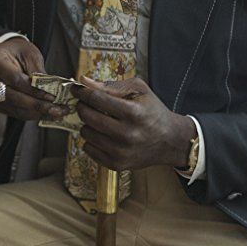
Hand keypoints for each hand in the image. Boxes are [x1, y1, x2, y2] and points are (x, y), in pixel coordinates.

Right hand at [0, 38, 69, 121]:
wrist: (5, 54)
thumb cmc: (17, 51)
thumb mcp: (30, 53)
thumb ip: (37, 71)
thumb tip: (48, 90)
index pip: (14, 79)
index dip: (33, 90)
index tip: (51, 96)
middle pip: (12, 96)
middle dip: (36, 105)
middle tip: (55, 110)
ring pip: (12, 107)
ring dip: (34, 113)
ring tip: (53, 114)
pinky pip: (11, 112)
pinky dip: (29, 115)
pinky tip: (43, 114)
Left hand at [72, 76, 194, 170]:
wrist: (170, 140)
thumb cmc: (152, 111)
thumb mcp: (139, 90)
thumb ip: (111, 85)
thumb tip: (84, 81)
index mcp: (133, 112)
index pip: (97, 98)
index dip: (82, 92)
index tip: (76, 89)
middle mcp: (126, 134)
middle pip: (88, 116)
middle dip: (83, 106)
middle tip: (87, 103)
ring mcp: (121, 152)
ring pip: (86, 133)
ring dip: (88, 124)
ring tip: (99, 120)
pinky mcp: (117, 164)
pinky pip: (88, 149)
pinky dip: (91, 140)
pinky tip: (102, 134)